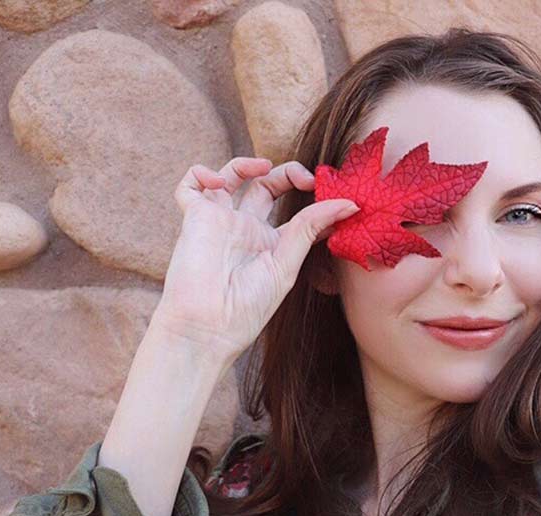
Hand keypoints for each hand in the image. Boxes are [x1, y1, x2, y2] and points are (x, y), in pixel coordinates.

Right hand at [152, 156, 358, 362]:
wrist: (208, 327)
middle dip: (287, 174)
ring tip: (263, 166)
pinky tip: (217, 182)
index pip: (296, 211)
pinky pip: (190, 186)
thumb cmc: (248, 307)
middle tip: (306, 179)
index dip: (315, 198)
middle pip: (266, 187)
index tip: (335, 199)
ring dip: (246, 164)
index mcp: (272, 244)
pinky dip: (200, 174)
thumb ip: (312, 227)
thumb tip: (350, 204)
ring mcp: (219, 222)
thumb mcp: (287, 264)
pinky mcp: (194, 219)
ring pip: (230, 178)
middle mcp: (246, 230)